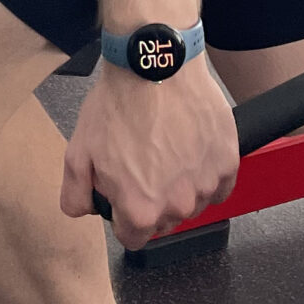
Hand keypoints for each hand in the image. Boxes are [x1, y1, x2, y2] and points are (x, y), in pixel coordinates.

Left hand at [61, 56, 238, 249]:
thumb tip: (85, 211)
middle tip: (145, 163)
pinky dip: (207, 173)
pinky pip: (220, 185)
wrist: (156, 65)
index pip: (133, 238)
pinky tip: (192, 150)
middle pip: (164, 221)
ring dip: (182, 187)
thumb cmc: (119, 105)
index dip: (124, 216)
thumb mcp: (78, 152)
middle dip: (152, 200)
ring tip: (169, 150)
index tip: (125, 193)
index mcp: (140, 210)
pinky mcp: (227, 162)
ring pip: (193, 203)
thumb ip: (75, 195)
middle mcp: (178, 205)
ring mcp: (206, 184)